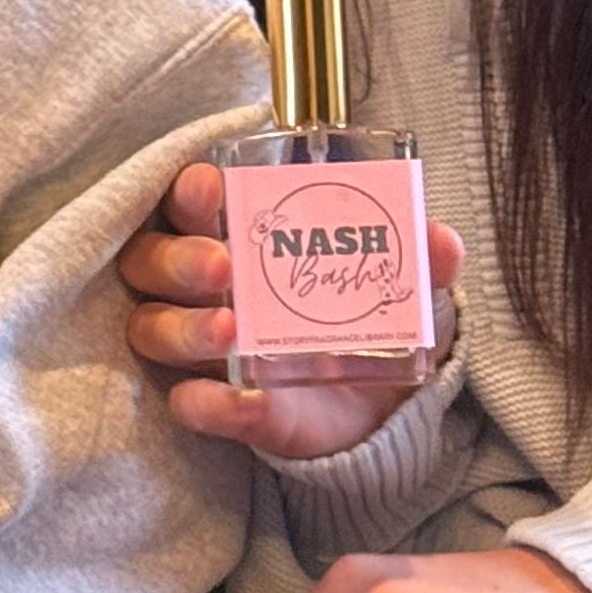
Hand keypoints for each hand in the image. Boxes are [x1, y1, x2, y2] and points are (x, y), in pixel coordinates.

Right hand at [120, 160, 462, 458]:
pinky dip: (205, 401)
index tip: (211, 185)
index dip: (186, 193)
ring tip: (230, 329)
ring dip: (185, 327)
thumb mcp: (398, 288)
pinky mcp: (222, 406)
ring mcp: (203, 350)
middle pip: (150, 263)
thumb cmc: (362, 320)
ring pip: (153, 329)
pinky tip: (234, 398)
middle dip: (179, 258)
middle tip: (223, 265)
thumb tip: (441, 240)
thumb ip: (420, 262)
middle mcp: (200, 289)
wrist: (377, 407)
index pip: (184, 206)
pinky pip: (190, 403)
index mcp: (231, 239)